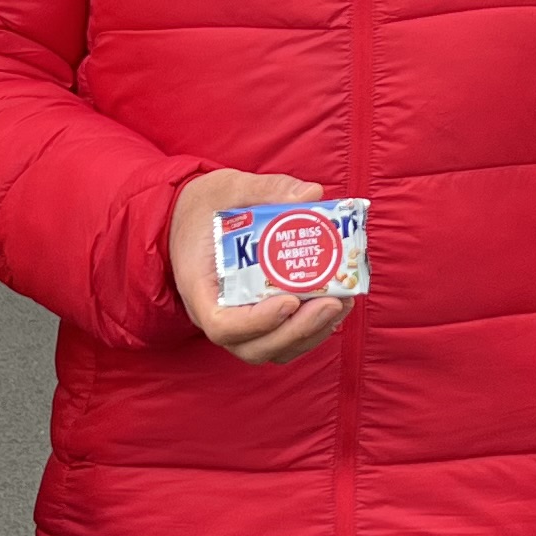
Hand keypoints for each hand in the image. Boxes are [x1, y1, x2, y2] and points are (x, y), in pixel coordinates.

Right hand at [168, 168, 353, 364]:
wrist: (193, 217)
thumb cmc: (206, 205)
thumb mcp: (229, 187)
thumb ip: (267, 189)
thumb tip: (312, 194)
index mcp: (199, 287)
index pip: (221, 324)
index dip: (257, 322)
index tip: (290, 301)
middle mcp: (216, 314)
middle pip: (254, 346)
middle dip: (297, 330)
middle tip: (332, 302)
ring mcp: (238, 322)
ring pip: (273, 348)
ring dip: (311, 333)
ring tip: (342, 302)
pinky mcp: (259, 320)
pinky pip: (283, 339)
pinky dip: (312, 330)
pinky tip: (336, 305)